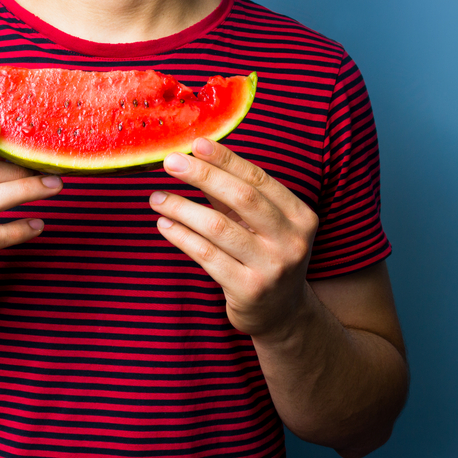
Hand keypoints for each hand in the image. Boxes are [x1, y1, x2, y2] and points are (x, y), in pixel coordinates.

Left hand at [149, 138, 318, 338]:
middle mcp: (292, 241)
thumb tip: (196, 157)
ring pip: (218, 228)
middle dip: (203, 176)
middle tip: (171, 162)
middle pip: (242, 198)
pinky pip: (207, 256)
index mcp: (300, 216)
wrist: (281, 314)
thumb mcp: (261, 226)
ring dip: (182, 208)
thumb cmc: (264, 257)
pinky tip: (164, 225)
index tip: (196, 143)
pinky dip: (181, 236)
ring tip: (157, 197)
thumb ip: (235, 197)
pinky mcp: (249, 290)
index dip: (226, 159)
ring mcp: (272, 268)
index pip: (259, 179)